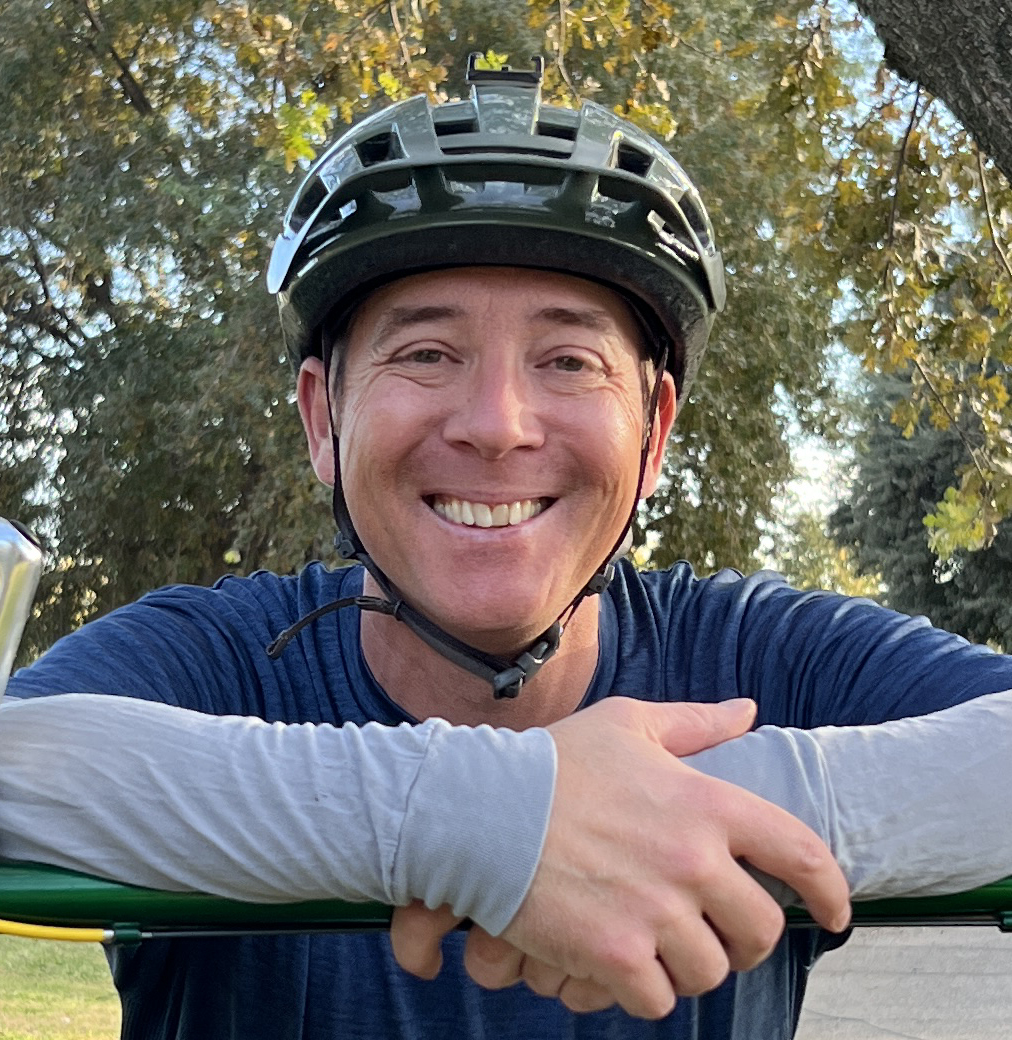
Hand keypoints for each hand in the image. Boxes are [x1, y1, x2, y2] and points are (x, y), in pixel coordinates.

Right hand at [393, 698, 850, 1018]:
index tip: (834, 911)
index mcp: (706, 803)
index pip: (800, 853)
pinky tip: (619, 964)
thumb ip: (695, 722)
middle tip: (721, 935)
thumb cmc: (556, 763)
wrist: (482, 809)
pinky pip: (658, 998)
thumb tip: (748, 711)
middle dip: (746, 940)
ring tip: (660, 946)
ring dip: (689, 965)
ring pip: (709, 970)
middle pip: (761, 930)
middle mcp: (693, 860)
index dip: (830, 890)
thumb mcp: (628, 724)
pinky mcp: (617, 954)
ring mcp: (657, 911)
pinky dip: (643, 989)